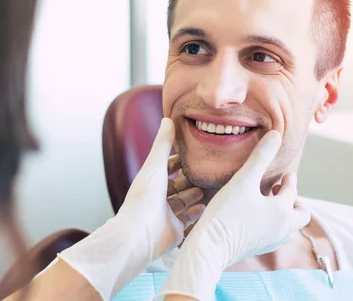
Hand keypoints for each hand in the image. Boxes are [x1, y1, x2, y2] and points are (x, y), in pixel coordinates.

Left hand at [58, 118, 204, 299]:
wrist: (139, 234)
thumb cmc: (144, 198)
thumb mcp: (155, 165)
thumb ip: (163, 143)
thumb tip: (168, 119)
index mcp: (150, 182)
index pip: (166, 167)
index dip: (179, 159)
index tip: (195, 151)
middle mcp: (158, 199)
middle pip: (178, 185)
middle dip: (192, 177)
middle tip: (210, 168)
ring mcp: (166, 216)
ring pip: (185, 202)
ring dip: (196, 194)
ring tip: (212, 184)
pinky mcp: (175, 231)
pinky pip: (189, 220)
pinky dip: (198, 212)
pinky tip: (208, 205)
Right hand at [158, 130, 310, 299]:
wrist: (209, 248)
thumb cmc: (226, 214)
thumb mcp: (243, 180)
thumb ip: (260, 156)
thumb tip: (276, 134)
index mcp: (282, 212)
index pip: (293, 193)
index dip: (291, 180)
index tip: (288, 173)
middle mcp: (280, 230)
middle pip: (300, 217)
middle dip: (294, 201)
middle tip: (282, 189)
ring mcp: (269, 242)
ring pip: (288, 229)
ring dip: (284, 214)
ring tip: (271, 203)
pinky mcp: (256, 249)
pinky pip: (273, 236)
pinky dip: (272, 224)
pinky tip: (255, 217)